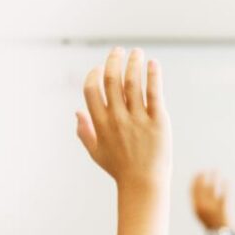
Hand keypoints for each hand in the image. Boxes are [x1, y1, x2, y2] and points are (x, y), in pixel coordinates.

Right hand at [76, 48, 170, 188]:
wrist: (144, 184)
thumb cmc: (120, 169)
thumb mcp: (96, 152)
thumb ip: (84, 131)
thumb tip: (76, 111)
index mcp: (100, 123)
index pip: (91, 90)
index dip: (93, 75)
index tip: (100, 67)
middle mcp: (117, 118)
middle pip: (112, 80)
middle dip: (114, 61)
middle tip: (119, 50)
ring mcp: (138, 119)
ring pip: (133, 83)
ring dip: (134, 63)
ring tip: (137, 52)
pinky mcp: (158, 122)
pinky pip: (154, 93)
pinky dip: (153, 76)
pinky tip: (153, 64)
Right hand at [192, 170, 230, 230]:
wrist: (218, 234)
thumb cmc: (210, 222)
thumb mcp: (200, 212)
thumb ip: (199, 201)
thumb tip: (200, 186)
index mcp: (196, 207)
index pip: (193, 190)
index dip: (195, 180)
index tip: (199, 172)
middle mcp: (203, 206)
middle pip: (202, 187)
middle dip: (204, 176)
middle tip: (207, 169)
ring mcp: (212, 207)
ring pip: (212, 188)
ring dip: (214, 178)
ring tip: (216, 170)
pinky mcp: (223, 209)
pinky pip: (224, 194)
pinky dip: (225, 186)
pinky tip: (226, 180)